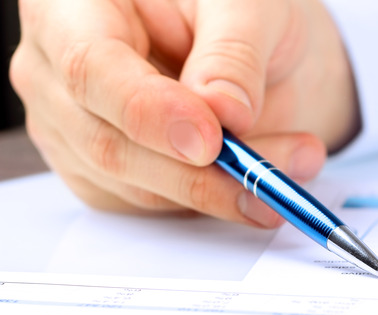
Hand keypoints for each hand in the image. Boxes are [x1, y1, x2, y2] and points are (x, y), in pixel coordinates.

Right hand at [10, 0, 359, 226]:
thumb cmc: (238, 10)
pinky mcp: (106, 174)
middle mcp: (57, 72)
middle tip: (277, 171)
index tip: (211, 141)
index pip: (89, 68)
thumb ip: (233, 54)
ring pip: (140, 188)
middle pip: (110, 144)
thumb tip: (222, 113)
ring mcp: (75, 129)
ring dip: (226, 190)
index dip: (149, 113)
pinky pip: (158, 208)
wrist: (254, 45)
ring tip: (297, 163)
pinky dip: (218, 203)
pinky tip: (261, 180)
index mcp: (73, 8)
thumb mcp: (249, 4)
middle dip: (201, 172)